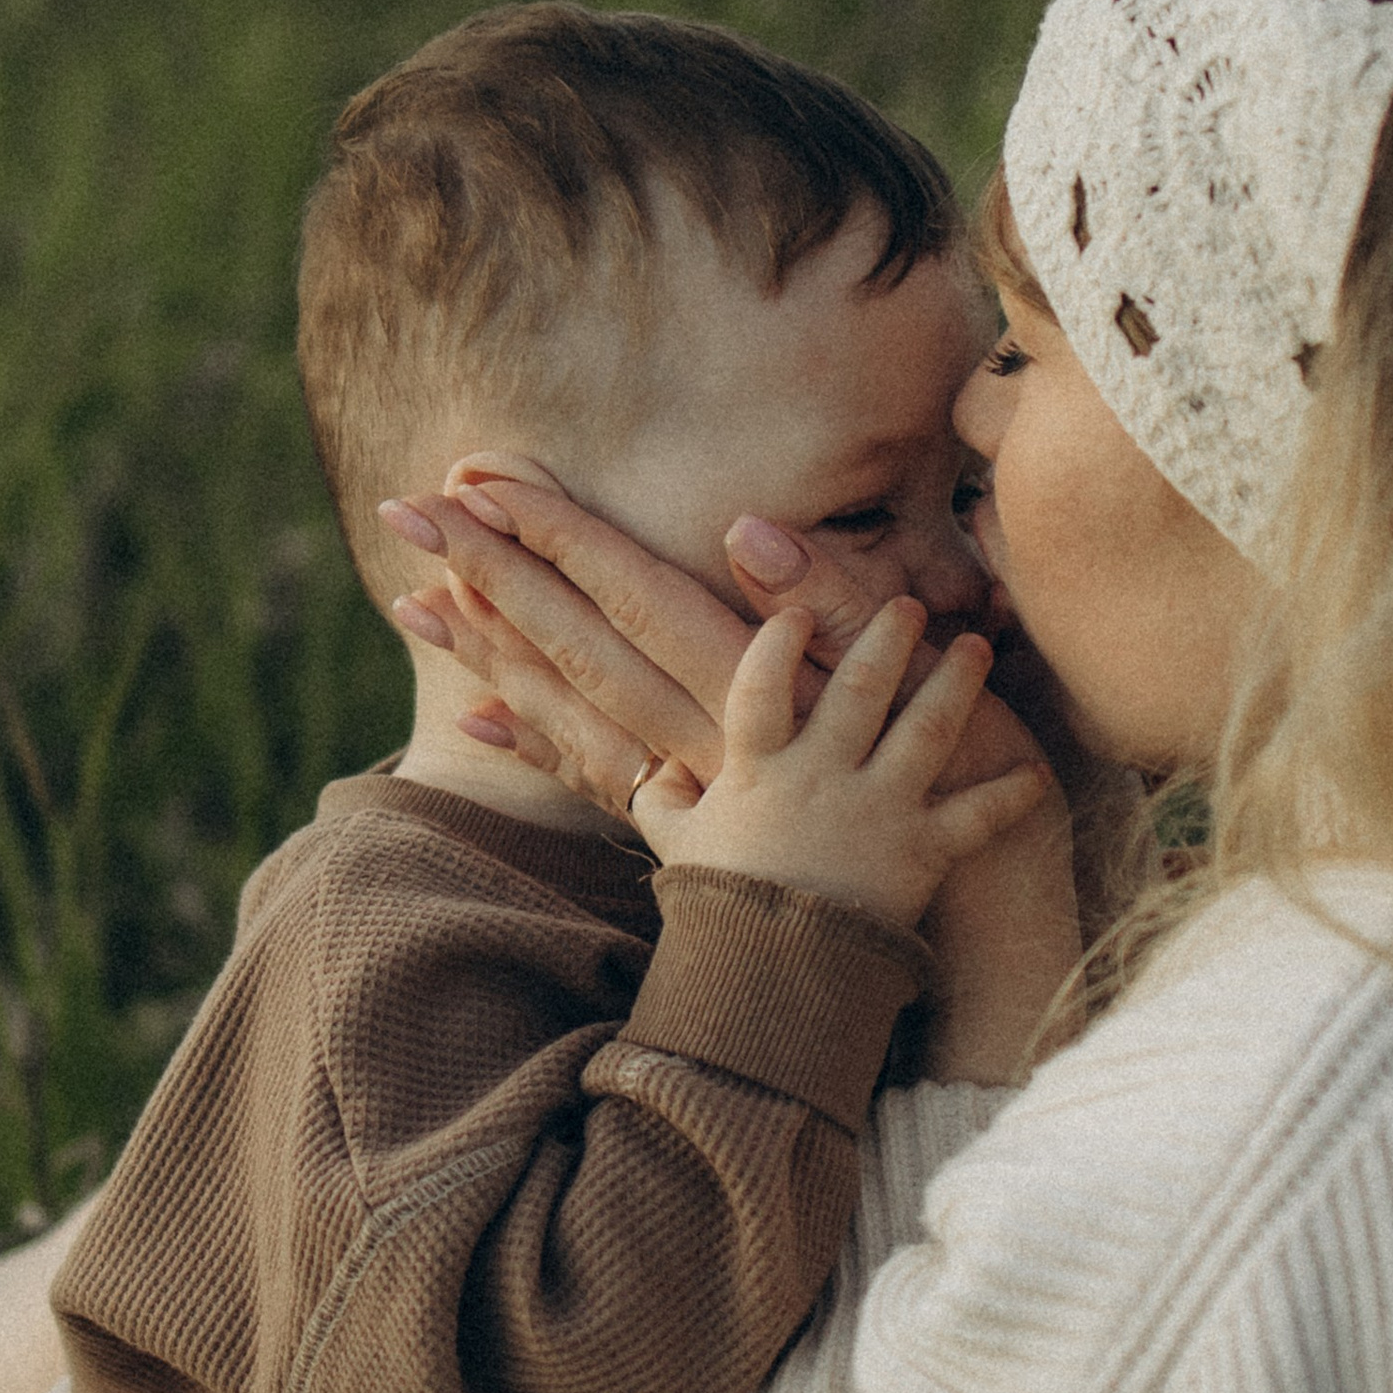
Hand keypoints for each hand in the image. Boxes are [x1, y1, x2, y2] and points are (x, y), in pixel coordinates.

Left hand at [381, 458, 1021, 815]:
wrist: (986, 919)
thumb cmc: (980, 782)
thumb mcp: (926, 674)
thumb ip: (831, 603)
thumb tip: (743, 531)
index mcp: (757, 683)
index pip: (635, 588)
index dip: (560, 529)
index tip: (482, 473)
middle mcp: (711, 734)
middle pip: (581, 641)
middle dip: (493, 572)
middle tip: (406, 509)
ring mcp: (703, 786)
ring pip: (577, 707)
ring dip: (493, 650)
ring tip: (414, 598)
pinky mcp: (707, 831)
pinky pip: (605, 786)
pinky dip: (540, 748)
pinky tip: (480, 717)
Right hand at [636, 602, 1051, 931]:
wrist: (773, 982)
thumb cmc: (722, 913)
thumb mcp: (678, 849)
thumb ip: (664, 800)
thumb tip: (659, 768)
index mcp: (759, 769)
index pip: (763, 684)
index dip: (779, 642)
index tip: (796, 614)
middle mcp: (823, 776)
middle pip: (861, 687)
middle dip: (886, 636)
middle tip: (906, 604)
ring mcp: (878, 810)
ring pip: (927, 728)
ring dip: (956, 682)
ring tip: (974, 646)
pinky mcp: (922, 852)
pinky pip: (977, 816)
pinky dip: (1010, 795)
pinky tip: (1035, 772)